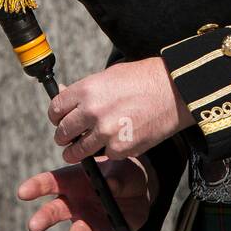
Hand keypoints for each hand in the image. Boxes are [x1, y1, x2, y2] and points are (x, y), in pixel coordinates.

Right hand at [17, 157, 151, 230]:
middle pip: (55, 211)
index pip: (50, 182)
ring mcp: (88, 222)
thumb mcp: (121, 167)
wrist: (139, 192)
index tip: (22, 192)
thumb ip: (116, 175)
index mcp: (73, 181)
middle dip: (44, 218)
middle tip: (34, 226)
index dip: (36, 187)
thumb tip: (111, 184)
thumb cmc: (122, 173)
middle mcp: (75, 204)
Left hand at [47, 57, 194, 162]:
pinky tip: (117, 140)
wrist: (175, 90)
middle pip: (62, 132)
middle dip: (64, 136)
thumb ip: (85, 90)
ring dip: (77, 151)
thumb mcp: (110, 75)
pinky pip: (105, 155)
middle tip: (70, 137)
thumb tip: (63, 95)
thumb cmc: (144, 78)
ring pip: (77, 151)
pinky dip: (109, 151)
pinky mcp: (120, 148)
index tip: (60, 120)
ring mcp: (106, 132)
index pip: (55, 109)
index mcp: (86, 89)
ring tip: (81, 149)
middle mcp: (92, 111)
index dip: (57, 116)